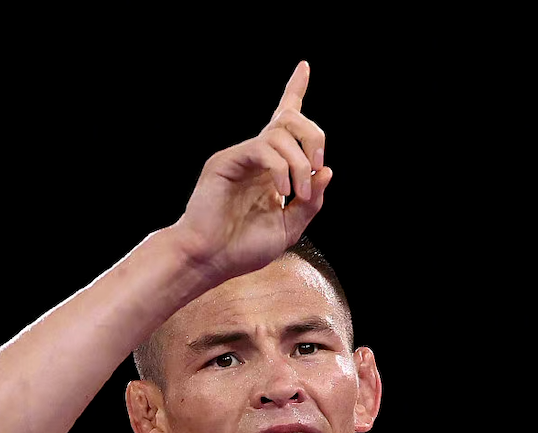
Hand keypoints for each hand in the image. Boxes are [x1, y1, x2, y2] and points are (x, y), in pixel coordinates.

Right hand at [171, 61, 331, 282]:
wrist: (210, 261)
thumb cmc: (242, 249)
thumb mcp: (288, 229)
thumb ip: (310, 202)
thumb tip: (327, 170)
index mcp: (270, 169)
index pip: (284, 123)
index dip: (294, 92)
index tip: (304, 67)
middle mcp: (256, 157)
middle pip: (291, 119)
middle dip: (314, 136)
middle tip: (318, 168)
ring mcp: (241, 157)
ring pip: (280, 132)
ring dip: (300, 163)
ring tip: (298, 195)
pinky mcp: (226, 161)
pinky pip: (263, 149)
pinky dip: (281, 169)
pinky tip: (281, 194)